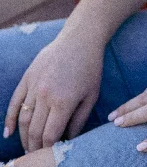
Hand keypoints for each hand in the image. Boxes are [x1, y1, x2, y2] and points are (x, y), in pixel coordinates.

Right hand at [4, 33, 103, 152]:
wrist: (80, 38)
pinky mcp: (28, 76)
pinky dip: (10, 119)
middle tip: (37, 155)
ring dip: (23, 137)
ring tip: (27, 147)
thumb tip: (69, 139)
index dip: (49, 149)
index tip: (51, 153)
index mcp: (63, 102)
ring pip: (23, 119)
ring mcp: (34, 85)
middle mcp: (45, 95)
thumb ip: (79, 121)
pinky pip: (15, 101)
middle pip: (34, 131)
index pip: (49, 135)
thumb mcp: (91, 96)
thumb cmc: (90, 67)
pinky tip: (8, 132)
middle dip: (35, 147)